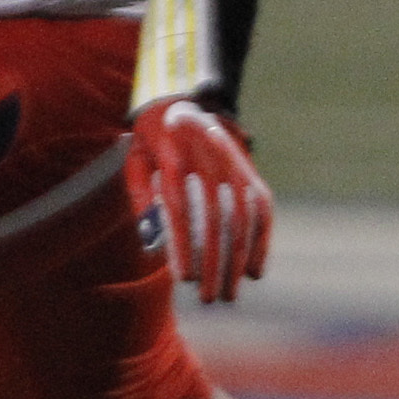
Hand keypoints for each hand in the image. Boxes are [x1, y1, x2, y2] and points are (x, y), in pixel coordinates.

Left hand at [126, 97, 272, 304]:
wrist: (186, 100)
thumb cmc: (153, 137)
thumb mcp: (136, 157)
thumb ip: (141, 193)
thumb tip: (151, 241)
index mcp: (175, 154)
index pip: (181, 208)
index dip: (184, 245)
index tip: (184, 279)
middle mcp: (210, 159)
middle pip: (217, 219)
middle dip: (215, 263)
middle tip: (209, 299)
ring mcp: (235, 164)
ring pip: (243, 217)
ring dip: (239, 259)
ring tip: (229, 293)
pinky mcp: (249, 171)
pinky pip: (263, 209)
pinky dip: (263, 241)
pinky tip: (255, 271)